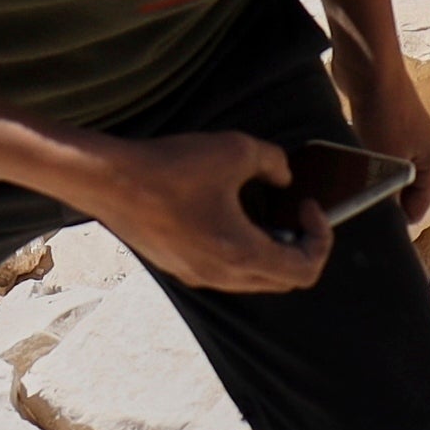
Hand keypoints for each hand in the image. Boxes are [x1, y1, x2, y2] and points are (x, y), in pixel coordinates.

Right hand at [89, 128, 333, 296]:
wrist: (110, 182)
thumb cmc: (171, 168)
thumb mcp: (235, 149)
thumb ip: (273, 161)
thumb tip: (284, 176)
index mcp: (242, 254)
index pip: (304, 270)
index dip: (319, 238)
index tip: (307, 205)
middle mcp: (223, 276)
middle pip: (283, 281)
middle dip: (298, 247)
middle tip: (293, 212)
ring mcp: (199, 276)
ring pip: (253, 279)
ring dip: (270, 250)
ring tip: (264, 213)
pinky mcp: (180, 267)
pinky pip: (226, 272)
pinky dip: (243, 251)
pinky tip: (230, 215)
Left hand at [339, 48, 429, 238]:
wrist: (370, 67)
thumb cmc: (385, 112)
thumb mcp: (388, 163)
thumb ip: (387, 196)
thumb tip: (381, 221)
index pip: (415, 210)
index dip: (392, 219)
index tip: (366, 221)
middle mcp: (425, 153)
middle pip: (401, 193)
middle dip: (380, 197)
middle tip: (356, 201)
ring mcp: (405, 139)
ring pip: (385, 174)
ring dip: (369, 178)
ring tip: (351, 179)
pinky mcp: (385, 128)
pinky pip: (374, 157)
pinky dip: (363, 161)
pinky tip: (349, 160)